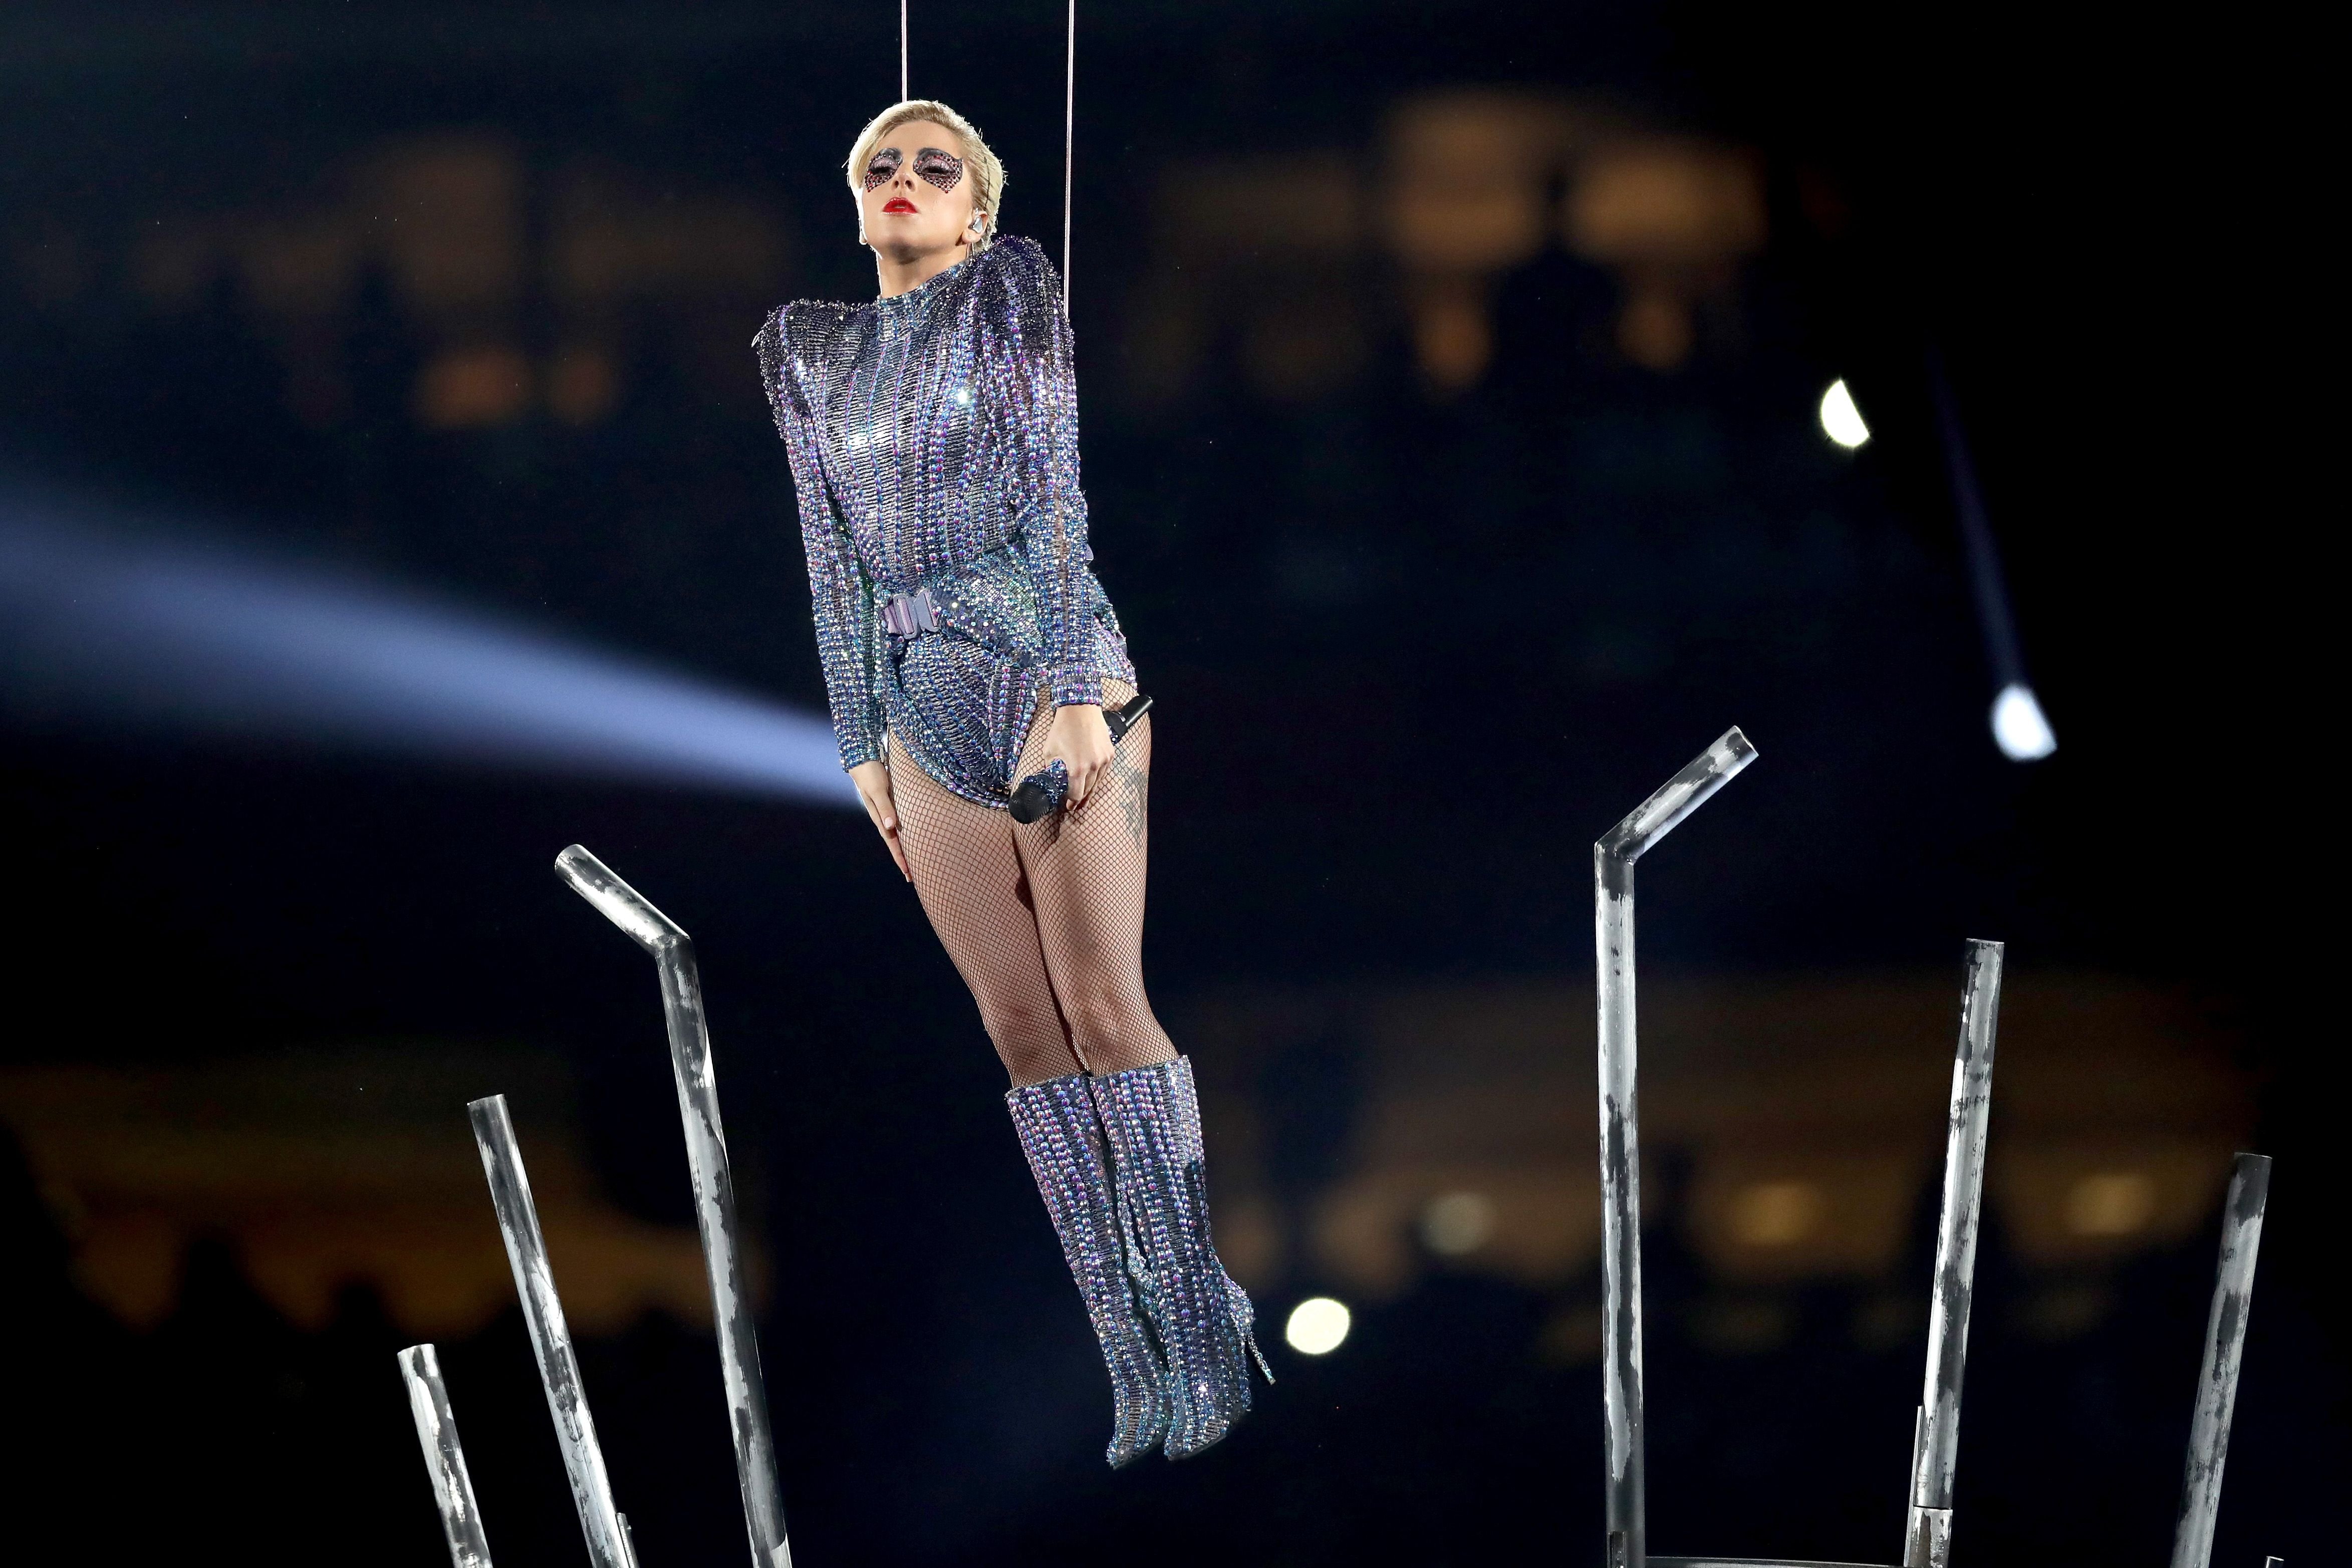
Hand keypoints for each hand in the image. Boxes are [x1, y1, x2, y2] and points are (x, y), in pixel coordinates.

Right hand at [848, 760, 910, 880]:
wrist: (862, 758)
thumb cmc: (871, 773)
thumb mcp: (878, 790)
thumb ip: (885, 807)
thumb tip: (891, 827)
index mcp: (879, 817)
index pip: (892, 842)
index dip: (900, 858)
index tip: (908, 873)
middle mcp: (883, 817)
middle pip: (895, 842)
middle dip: (903, 859)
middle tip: (912, 876)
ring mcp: (886, 810)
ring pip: (897, 833)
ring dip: (904, 847)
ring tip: (914, 860)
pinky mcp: (891, 802)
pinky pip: (899, 822)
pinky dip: (905, 832)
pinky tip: (910, 835)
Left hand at [1046, 703, 1114, 808]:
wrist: (1080, 710)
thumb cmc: (1063, 729)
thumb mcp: (1049, 751)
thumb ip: (1051, 769)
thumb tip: (1051, 781)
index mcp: (1076, 769)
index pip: (1076, 795)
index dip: (1071, 802)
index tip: (1068, 806)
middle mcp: (1092, 767)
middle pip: (1087, 791)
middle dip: (1080, 799)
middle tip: (1075, 805)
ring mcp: (1103, 761)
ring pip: (1097, 783)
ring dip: (1089, 790)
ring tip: (1084, 798)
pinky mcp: (1110, 754)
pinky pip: (1104, 772)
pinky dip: (1097, 777)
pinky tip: (1092, 780)